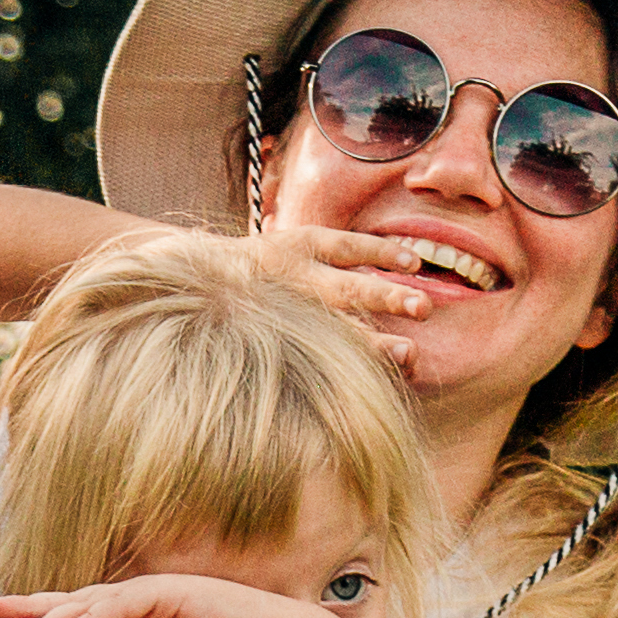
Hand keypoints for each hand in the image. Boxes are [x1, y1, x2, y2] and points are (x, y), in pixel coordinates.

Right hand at [236, 220, 448, 368]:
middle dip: (386, 297)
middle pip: (346, 291)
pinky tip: (385, 374)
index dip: (382, 252)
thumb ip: (325, 252)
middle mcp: (292, 280)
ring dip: (374, 346)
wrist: (194, 287)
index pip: (347, 248)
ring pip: (334, 331)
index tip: (414, 263)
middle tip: (423, 307)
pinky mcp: (273, 338)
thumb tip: (397, 262)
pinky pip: (313, 357)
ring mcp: (283, 313)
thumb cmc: (256, 270)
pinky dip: (351, 365)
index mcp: (297, 248)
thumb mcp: (282, 244)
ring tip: (411, 355)